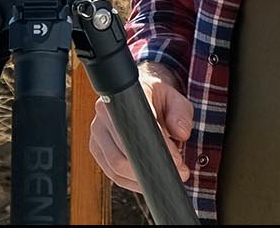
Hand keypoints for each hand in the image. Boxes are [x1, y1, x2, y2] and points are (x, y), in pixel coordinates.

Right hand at [88, 61, 192, 192]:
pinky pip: (113, 174)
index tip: (176, 158)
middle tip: (178, 171)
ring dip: (142, 178)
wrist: (139, 98)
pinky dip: (133, 182)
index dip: (156, 148)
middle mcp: (104, 115)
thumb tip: (181, 133)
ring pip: (116, 168)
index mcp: (122, 98)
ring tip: (165, 176)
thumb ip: (181, 113)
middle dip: (150, 168)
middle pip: (121, 154)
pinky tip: (150, 180)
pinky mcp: (98, 150)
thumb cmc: (157, 98)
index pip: (136, 128)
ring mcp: (98, 134)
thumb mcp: (175, 100)